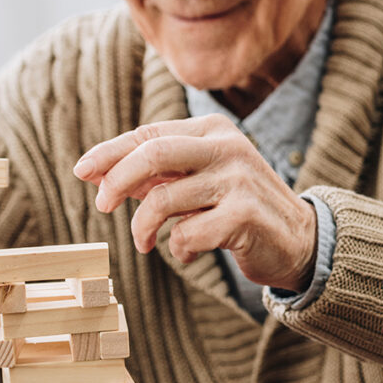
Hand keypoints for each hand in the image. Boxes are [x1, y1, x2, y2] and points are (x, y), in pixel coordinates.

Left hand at [73, 115, 317, 290]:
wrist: (300, 240)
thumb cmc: (239, 208)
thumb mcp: (200, 181)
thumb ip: (157, 173)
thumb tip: (96, 172)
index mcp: (214, 131)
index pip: (150, 134)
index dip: (110, 152)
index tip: (83, 172)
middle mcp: (228, 148)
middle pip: (153, 154)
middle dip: (116, 181)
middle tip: (102, 206)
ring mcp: (239, 180)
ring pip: (163, 200)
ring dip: (142, 227)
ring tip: (144, 242)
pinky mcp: (245, 216)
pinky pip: (186, 234)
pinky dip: (177, 249)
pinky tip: (187, 251)